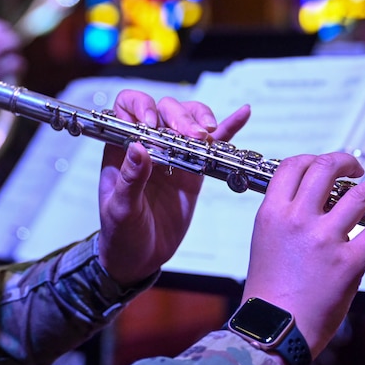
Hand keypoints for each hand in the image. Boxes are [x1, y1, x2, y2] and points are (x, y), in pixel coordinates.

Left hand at [96, 91, 250, 285]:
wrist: (140, 257)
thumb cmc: (121, 233)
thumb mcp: (120, 209)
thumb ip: (129, 179)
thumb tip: (138, 148)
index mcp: (122, 147)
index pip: (128, 107)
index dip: (141, 106)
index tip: (152, 123)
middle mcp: (148, 143)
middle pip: (165, 109)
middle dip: (180, 116)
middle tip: (193, 136)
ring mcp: (173, 153)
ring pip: (189, 119)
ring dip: (200, 120)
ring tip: (208, 135)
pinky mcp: (194, 169)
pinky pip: (212, 144)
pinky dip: (228, 127)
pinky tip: (243, 113)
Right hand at [240, 152, 364, 355]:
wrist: (276, 328)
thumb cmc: (270, 291)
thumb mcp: (265, 242)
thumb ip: (285, 218)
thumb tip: (311, 202)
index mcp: (272, 213)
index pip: (293, 166)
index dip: (313, 158)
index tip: (326, 164)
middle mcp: (298, 220)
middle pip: (325, 169)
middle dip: (346, 162)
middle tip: (357, 168)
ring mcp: (325, 239)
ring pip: (359, 194)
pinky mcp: (350, 261)